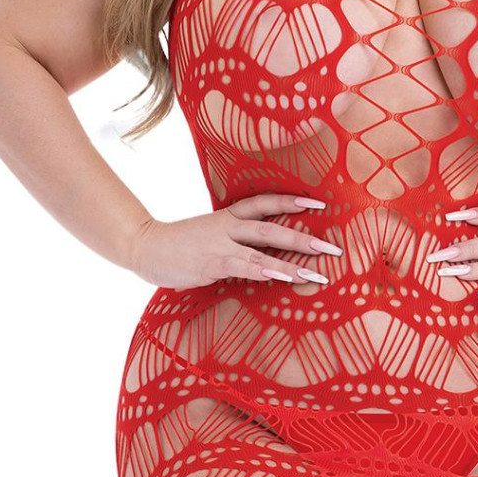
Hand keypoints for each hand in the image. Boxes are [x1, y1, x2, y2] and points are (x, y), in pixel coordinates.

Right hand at [129, 192, 342, 289]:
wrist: (146, 246)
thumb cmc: (180, 244)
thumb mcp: (210, 234)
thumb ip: (236, 240)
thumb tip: (265, 254)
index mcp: (228, 215)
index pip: (264, 202)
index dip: (291, 200)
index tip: (318, 203)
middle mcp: (228, 225)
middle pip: (272, 227)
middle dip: (304, 238)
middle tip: (331, 248)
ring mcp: (220, 243)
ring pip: (262, 249)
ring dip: (291, 263)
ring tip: (315, 274)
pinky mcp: (211, 262)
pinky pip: (242, 266)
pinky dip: (263, 270)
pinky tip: (280, 276)